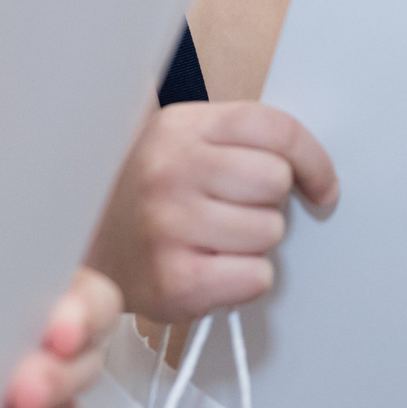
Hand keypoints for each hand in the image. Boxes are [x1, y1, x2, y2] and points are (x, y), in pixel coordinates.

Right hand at [88, 100, 338, 322]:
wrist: (85, 245)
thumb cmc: (150, 194)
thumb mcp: (185, 143)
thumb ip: (243, 141)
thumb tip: (317, 173)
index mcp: (182, 127)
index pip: (274, 128)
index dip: (312, 160)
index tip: (320, 186)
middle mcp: (171, 170)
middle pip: (276, 181)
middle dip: (269, 202)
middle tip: (236, 211)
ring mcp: (169, 225)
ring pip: (270, 231)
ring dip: (256, 243)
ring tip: (216, 241)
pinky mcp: (175, 280)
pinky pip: (256, 277)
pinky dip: (246, 279)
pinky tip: (214, 270)